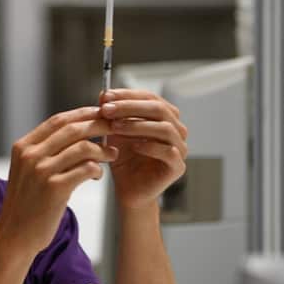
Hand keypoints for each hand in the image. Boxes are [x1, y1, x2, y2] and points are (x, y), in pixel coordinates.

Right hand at [0, 106, 114, 256]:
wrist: (15, 235)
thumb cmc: (28, 203)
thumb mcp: (29, 171)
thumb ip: (46, 150)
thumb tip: (78, 130)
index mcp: (23, 146)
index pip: (58, 120)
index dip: (82, 114)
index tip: (101, 114)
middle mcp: (31, 155)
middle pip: (72, 128)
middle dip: (99, 125)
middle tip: (116, 128)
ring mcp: (41, 171)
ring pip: (83, 147)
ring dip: (103, 149)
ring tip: (111, 155)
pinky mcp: (54, 188)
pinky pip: (86, 169)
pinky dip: (97, 169)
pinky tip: (97, 175)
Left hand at [100, 89, 187, 210]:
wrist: (127, 189)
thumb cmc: (123, 159)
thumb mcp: (113, 132)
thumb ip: (111, 114)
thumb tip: (103, 94)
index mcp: (164, 117)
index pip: (150, 97)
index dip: (127, 95)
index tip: (105, 97)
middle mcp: (176, 129)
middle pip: (159, 109)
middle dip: (130, 107)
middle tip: (107, 110)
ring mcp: (180, 148)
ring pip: (165, 128)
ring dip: (137, 125)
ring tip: (115, 127)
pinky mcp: (178, 167)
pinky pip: (169, 152)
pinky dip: (150, 146)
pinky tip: (133, 147)